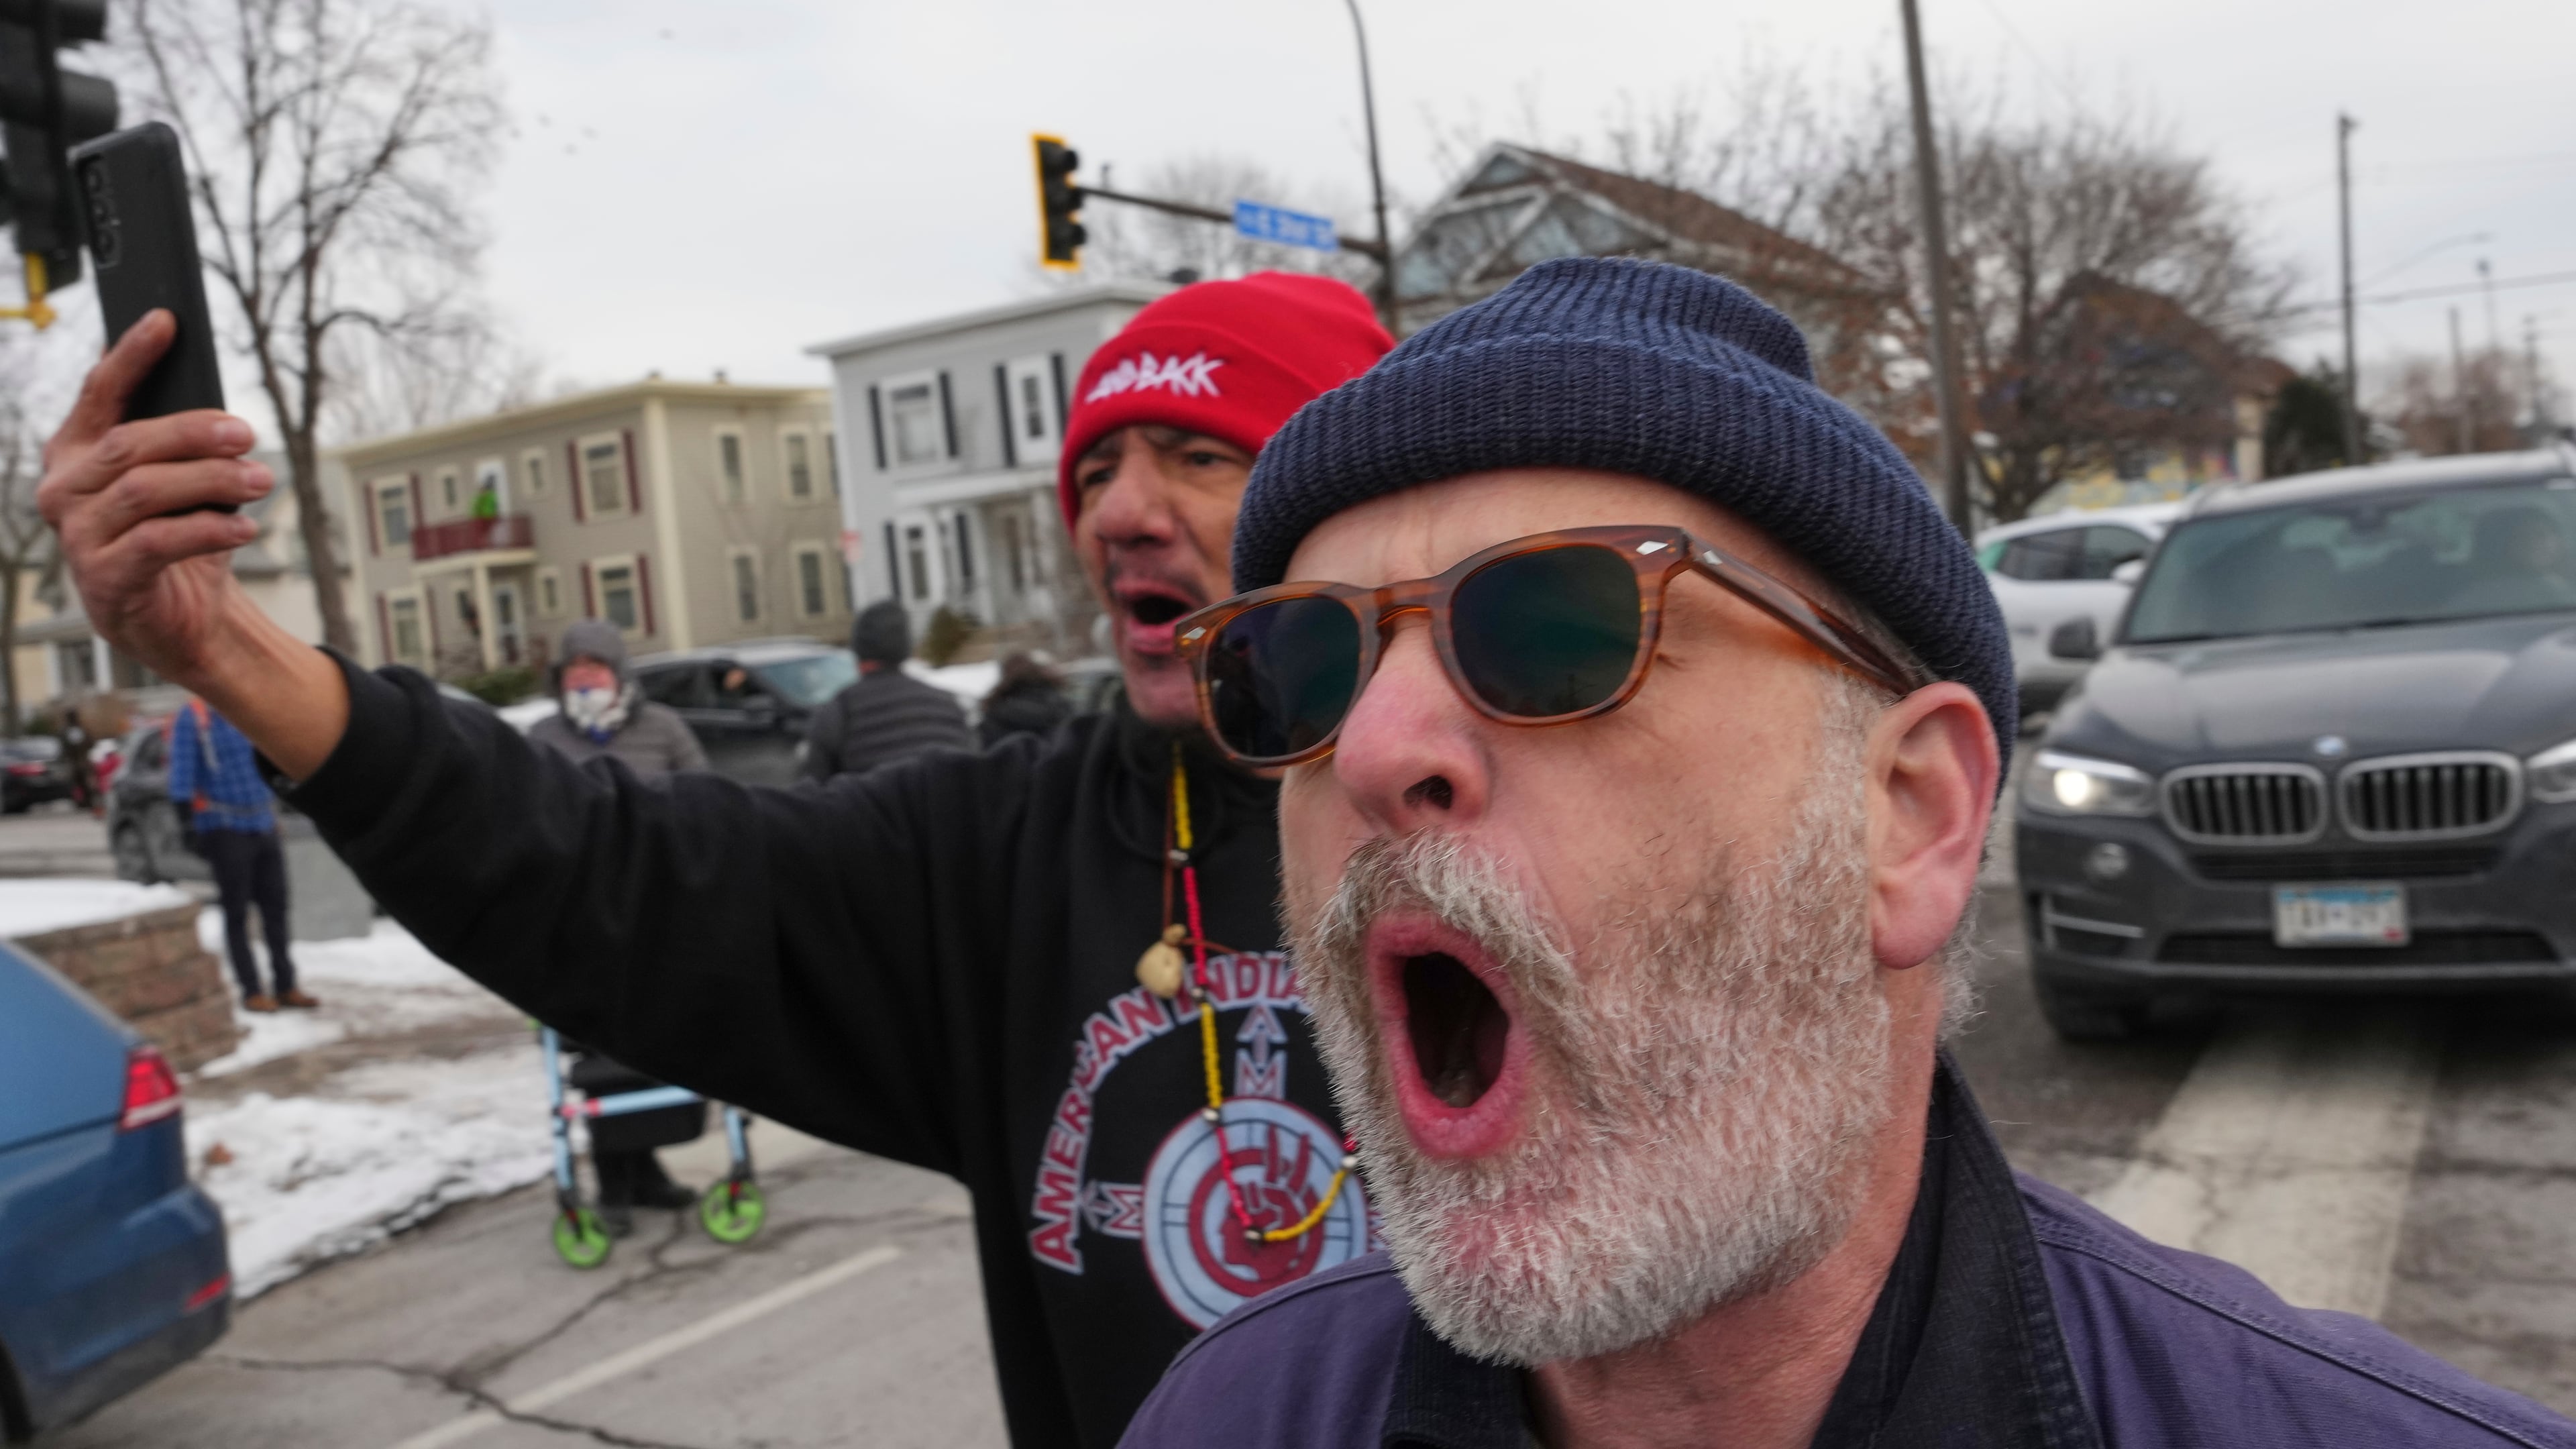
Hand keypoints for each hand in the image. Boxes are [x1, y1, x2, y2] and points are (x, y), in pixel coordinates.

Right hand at [39, 310, 273, 688]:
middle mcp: (65, 490)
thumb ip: (182, 447)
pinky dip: (208, 530)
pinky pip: (157, 541)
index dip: (130, 355)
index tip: (166, 322)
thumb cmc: (179, 541)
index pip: (99, 394)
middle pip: (130, 443)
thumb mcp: (182, 484)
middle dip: (194, 433)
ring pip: (145, 489)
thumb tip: (220, 414)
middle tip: (248, 435)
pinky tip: (245, 528)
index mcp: (77, 455)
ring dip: (212, 480)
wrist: (183, 618)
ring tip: (261, 481)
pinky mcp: (104, 579)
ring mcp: (78, 536)